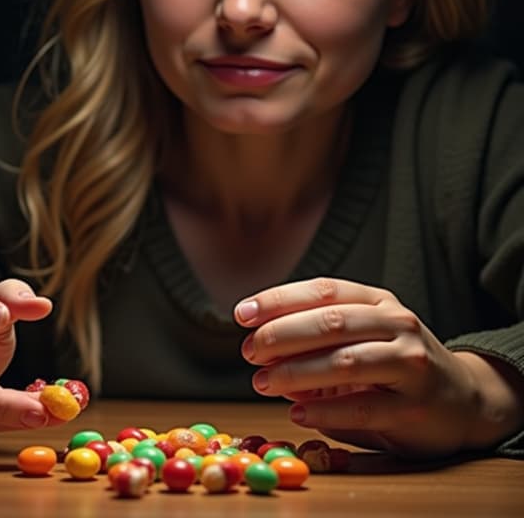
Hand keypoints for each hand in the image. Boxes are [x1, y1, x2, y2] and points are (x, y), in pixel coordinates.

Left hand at [234, 277, 484, 457]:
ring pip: (345, 362)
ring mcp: (411, 363)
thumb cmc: (395, 362)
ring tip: (262, 382)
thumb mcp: (361, 334)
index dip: (278, 300)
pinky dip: (324, 410)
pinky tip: (297, 412)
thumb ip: (317, 333)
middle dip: (281, 336)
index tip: (241, 315)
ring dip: (295, 373)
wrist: (462, 398)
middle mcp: (397, 324)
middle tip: (249, 352)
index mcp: (377, 300)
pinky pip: (363, 407)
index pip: (322, 290)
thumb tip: (259, 342)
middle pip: (330, 322)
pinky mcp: (415, 406)